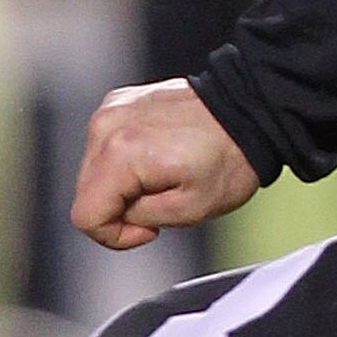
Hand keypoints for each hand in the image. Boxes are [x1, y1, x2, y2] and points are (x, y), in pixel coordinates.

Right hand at [74, 78, 259, 252]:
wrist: (251, 110)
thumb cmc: (230, 159)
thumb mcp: (189, 210)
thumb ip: (138, 218)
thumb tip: (118, 215)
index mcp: (120, 153)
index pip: (86, 216)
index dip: (115, 235)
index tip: (149, 228)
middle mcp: (106, 126)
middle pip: (87, 194)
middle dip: (120, 208)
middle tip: (163, 200)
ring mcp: (111, 109)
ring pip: (94, 172)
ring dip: (124, 183)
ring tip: (165, 174)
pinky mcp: (119, 102)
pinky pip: (107, 146)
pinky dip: (127, 159)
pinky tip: (160, 155)